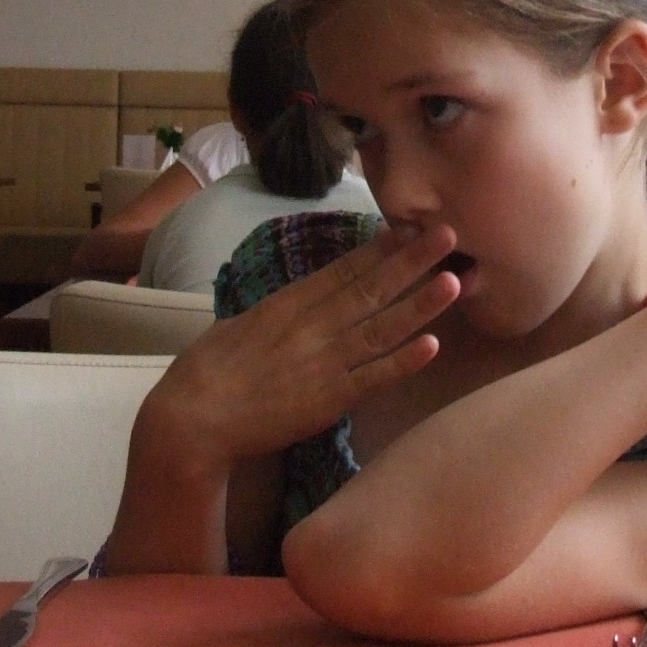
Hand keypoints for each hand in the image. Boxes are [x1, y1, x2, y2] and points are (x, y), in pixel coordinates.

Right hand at [141, 223, 463, 475]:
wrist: (192, 417)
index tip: (410, 229)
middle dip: (413, 261)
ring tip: (454, 281)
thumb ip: (277, 312)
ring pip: (382, 327)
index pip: (344, 270)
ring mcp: (324, 362)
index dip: (381, 249)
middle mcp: (312, 326)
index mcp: (290, 304)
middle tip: (449, 235)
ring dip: (420, 304)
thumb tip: (298, 301)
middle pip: (371, 288)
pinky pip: (373, 377)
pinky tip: (432, 346)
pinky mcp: (328, 399)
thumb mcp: (242, 324)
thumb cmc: (207, 371)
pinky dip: (403, 362)